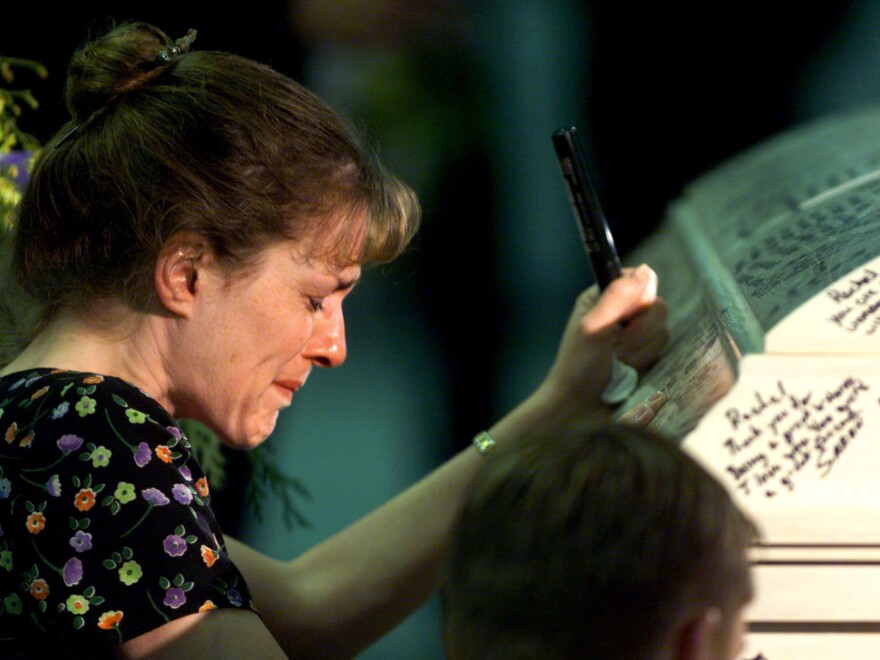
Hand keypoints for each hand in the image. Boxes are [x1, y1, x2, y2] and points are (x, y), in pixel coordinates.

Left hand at [538, 264, 668, 420]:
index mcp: (604, 298)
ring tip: (618, 364)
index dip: (640, 298)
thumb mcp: (593, 327)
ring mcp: (635, 337)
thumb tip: (647, 271)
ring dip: (639, 353)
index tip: (625, 317)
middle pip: (657, 307)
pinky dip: (645, 365)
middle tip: (614, 348)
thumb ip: (617, 298)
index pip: (640, 280)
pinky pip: (664, 353)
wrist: (578, 410)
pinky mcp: (645, 358)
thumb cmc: (577, 367)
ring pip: (662, 332)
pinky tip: (629, 374)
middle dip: (639, 332)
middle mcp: (622, 313)